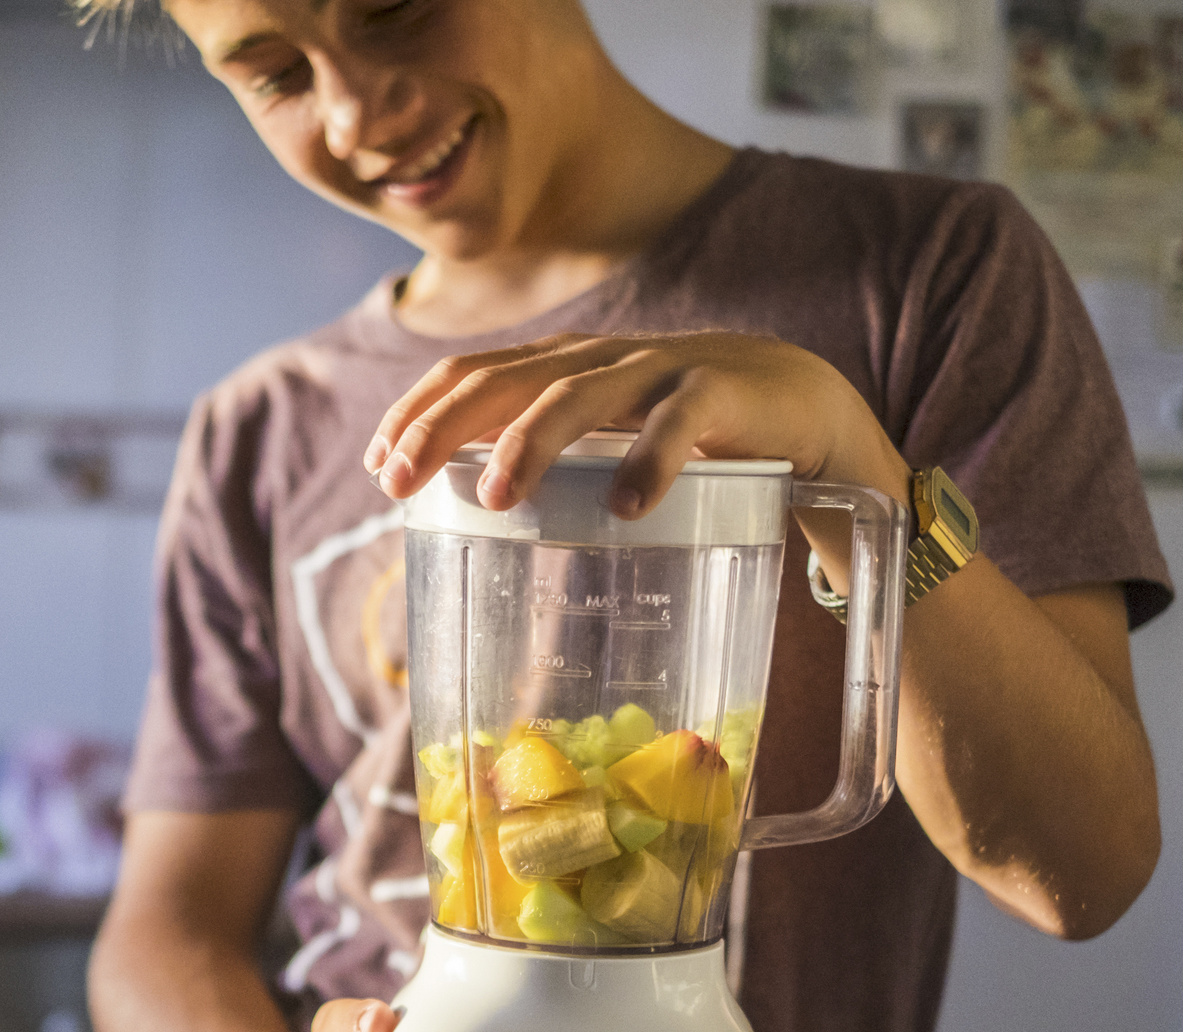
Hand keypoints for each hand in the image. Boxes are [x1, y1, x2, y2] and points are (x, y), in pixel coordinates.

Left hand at [363, 331, 910, 520]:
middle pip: (505, 380)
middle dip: (442, 427)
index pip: (473, 374)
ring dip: (530, 443)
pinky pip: (678, 425)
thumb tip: (463, 519)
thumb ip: (548, 465)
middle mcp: (600, 360)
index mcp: (564, 370)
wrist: (804, 405)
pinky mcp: (721, 393)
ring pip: (579, 396)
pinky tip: (625, 508)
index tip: (379, 468)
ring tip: (495, 496)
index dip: (417, 412)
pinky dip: (649, 463)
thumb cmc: (685, 436)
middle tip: (400, 481)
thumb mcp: (603, 444)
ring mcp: (659, 371)